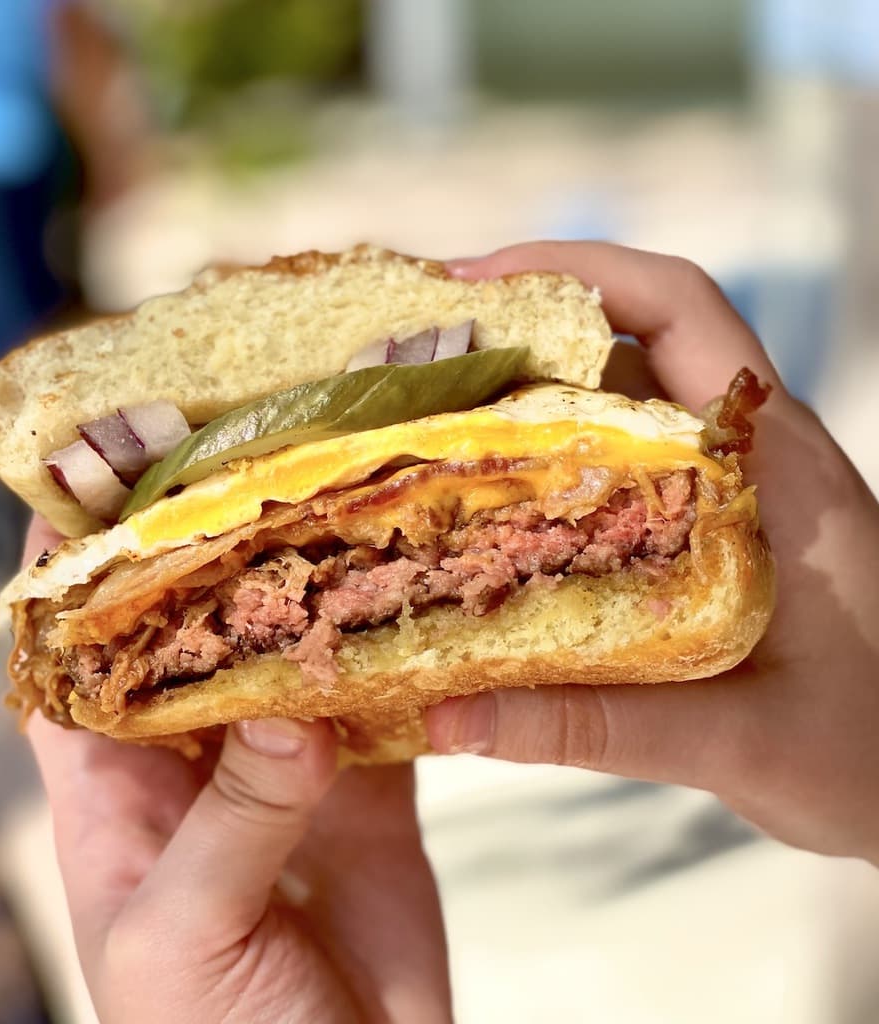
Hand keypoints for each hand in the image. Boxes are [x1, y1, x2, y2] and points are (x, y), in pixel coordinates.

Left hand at [23, 517, 450, 1023]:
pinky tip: (407, 600)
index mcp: (111, 792)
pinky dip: (391, 655)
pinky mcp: (366, 786)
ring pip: (285, 654)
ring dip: (304, 593)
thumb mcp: (182, 938)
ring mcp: (283, 767)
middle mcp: (193, 761)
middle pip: (187, 635)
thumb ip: (228, 821)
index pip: (68, 662)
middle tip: (237, 464)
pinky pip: (376, 701)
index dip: (73, 577)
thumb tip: (287, 705)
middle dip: (204, 556)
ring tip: (329, 508)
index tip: (96, 483)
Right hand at [426, 242, 878, 864]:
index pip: (680, 311)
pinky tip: (485, 508)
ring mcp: (727, 491)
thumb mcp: (738, 745)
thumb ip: (598, 729)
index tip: (470, 282)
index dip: (577, 269)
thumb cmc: (871, 756)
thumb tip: (449, 717)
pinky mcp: (708, 532)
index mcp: (775, 467)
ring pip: (613, 407)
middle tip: (413, 364)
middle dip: (517, 331)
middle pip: (625, 343)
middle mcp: (748, 456)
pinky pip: (615, 469)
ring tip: (425, 424)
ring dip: (523, 399)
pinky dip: (546, 466)